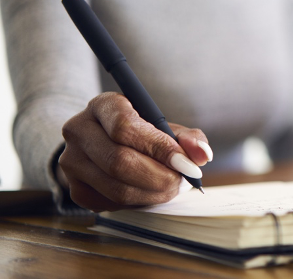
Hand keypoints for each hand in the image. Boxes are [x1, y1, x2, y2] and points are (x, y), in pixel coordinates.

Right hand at [58, 92, 211, 211]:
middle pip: (119, 161)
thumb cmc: (141, 131)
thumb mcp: (164, 125)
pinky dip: (139, 202)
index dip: (158, 148)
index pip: (125, 127)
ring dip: (153, 193)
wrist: (106, 143)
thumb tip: (202, 155)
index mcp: (103, 106)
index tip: (186, 163)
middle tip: (184, 180)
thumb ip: (187, 138)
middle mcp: (79, 131)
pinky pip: (111, 203)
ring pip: (116, 188)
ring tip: (173, 187)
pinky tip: (151, 193)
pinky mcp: (75, 189)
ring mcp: (72, 162)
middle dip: (159, 177)